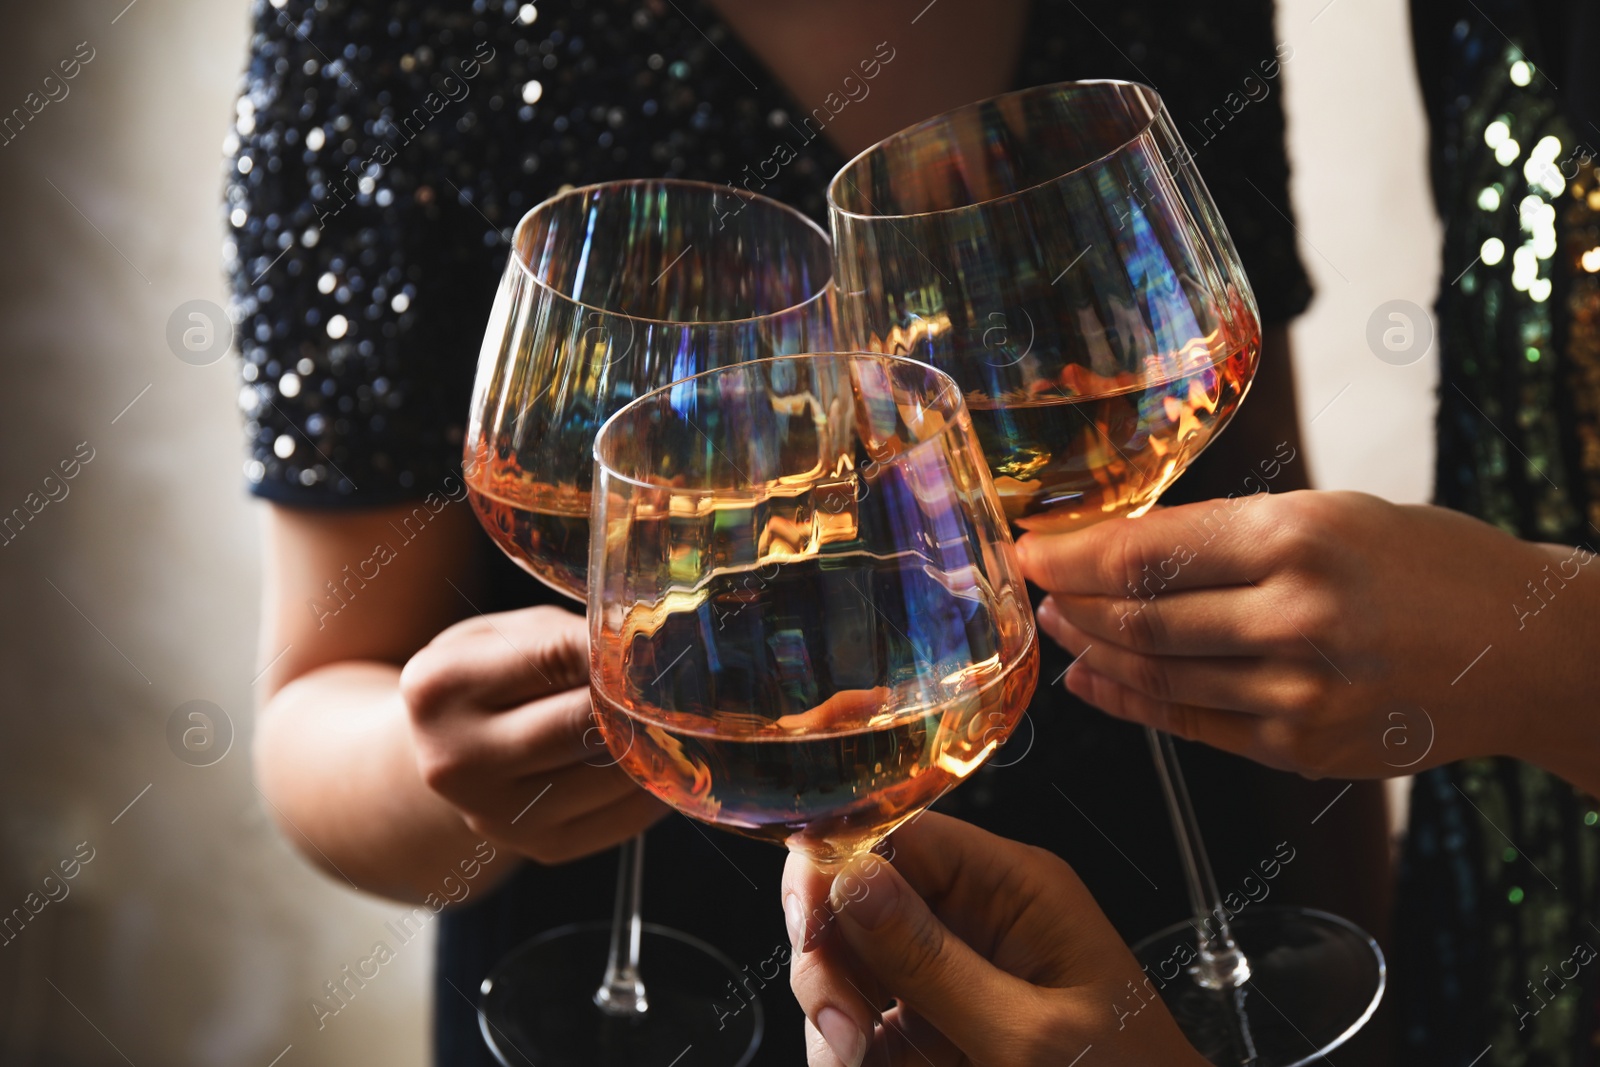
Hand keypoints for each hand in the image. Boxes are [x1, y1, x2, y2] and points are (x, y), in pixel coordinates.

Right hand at [399, 605, 665, 863]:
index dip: (617, 648)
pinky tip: (663, 758)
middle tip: (679, 677)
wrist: (448, 754)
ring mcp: (497, 814)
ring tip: (674, 714)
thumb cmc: (487, 678)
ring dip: (656, 741)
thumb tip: (647, 652)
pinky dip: (657, 784)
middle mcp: (458, 760)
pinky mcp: (542, 848)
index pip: (556, 658)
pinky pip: (626, 817)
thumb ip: (565, 638)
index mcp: (440, 687)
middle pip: (583, 723)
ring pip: (613, 773)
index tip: (657, 639)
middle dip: (639, 697)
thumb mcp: (504, 635)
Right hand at [783, 813, 1206, 1066]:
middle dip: (832, 965)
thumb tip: (851, 876)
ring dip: (836, 1022)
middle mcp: (975, 917)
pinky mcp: (934, 1029)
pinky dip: (850, 1053)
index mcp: (1013, 888)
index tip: (810, 929)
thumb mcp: (1029, 1035)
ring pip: (845, 969)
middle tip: (848, 1037)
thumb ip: (932, 961)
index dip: (836, 869)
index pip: (898, 834)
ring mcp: (949, 975)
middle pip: (855, 903)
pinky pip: (863, 1023)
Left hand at [1018, 490, 1599, 786]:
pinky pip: (1193, 725)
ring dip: (1094, 652)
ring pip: (1159, 673)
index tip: (1031, 549)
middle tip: (1037, 590)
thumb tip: (1126, 547)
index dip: (1073, 554)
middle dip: (1073, 602)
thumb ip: (1233, 535)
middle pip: (1141, 615)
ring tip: (1061, 631)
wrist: (1532, 651)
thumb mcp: (1337, 513)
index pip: (1149, 551)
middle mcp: (1295, 616)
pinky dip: (1133, 704)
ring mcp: (1300, 693)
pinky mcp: (1304, 748)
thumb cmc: (1435, 566)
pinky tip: (1096, 685)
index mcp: (1299, 537)